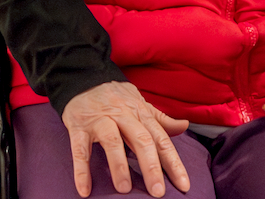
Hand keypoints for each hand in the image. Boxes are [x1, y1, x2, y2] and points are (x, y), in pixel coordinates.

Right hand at [58, 80, 190, 197]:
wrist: (82, 77)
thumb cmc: (115, 97)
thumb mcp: (139, 104)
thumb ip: (160, 119)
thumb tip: (185, 126)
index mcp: (140, 113)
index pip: (161, 139)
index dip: (173, 162)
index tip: (183, 185)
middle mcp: (123, 115)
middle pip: (141, 140)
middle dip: (151, 166)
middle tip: (157, 192)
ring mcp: (100, 120)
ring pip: (112, 142)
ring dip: (119, 166)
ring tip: (125, 189)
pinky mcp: (79, 126)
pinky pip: (80, 149)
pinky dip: (82, 170)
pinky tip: (84, 189)